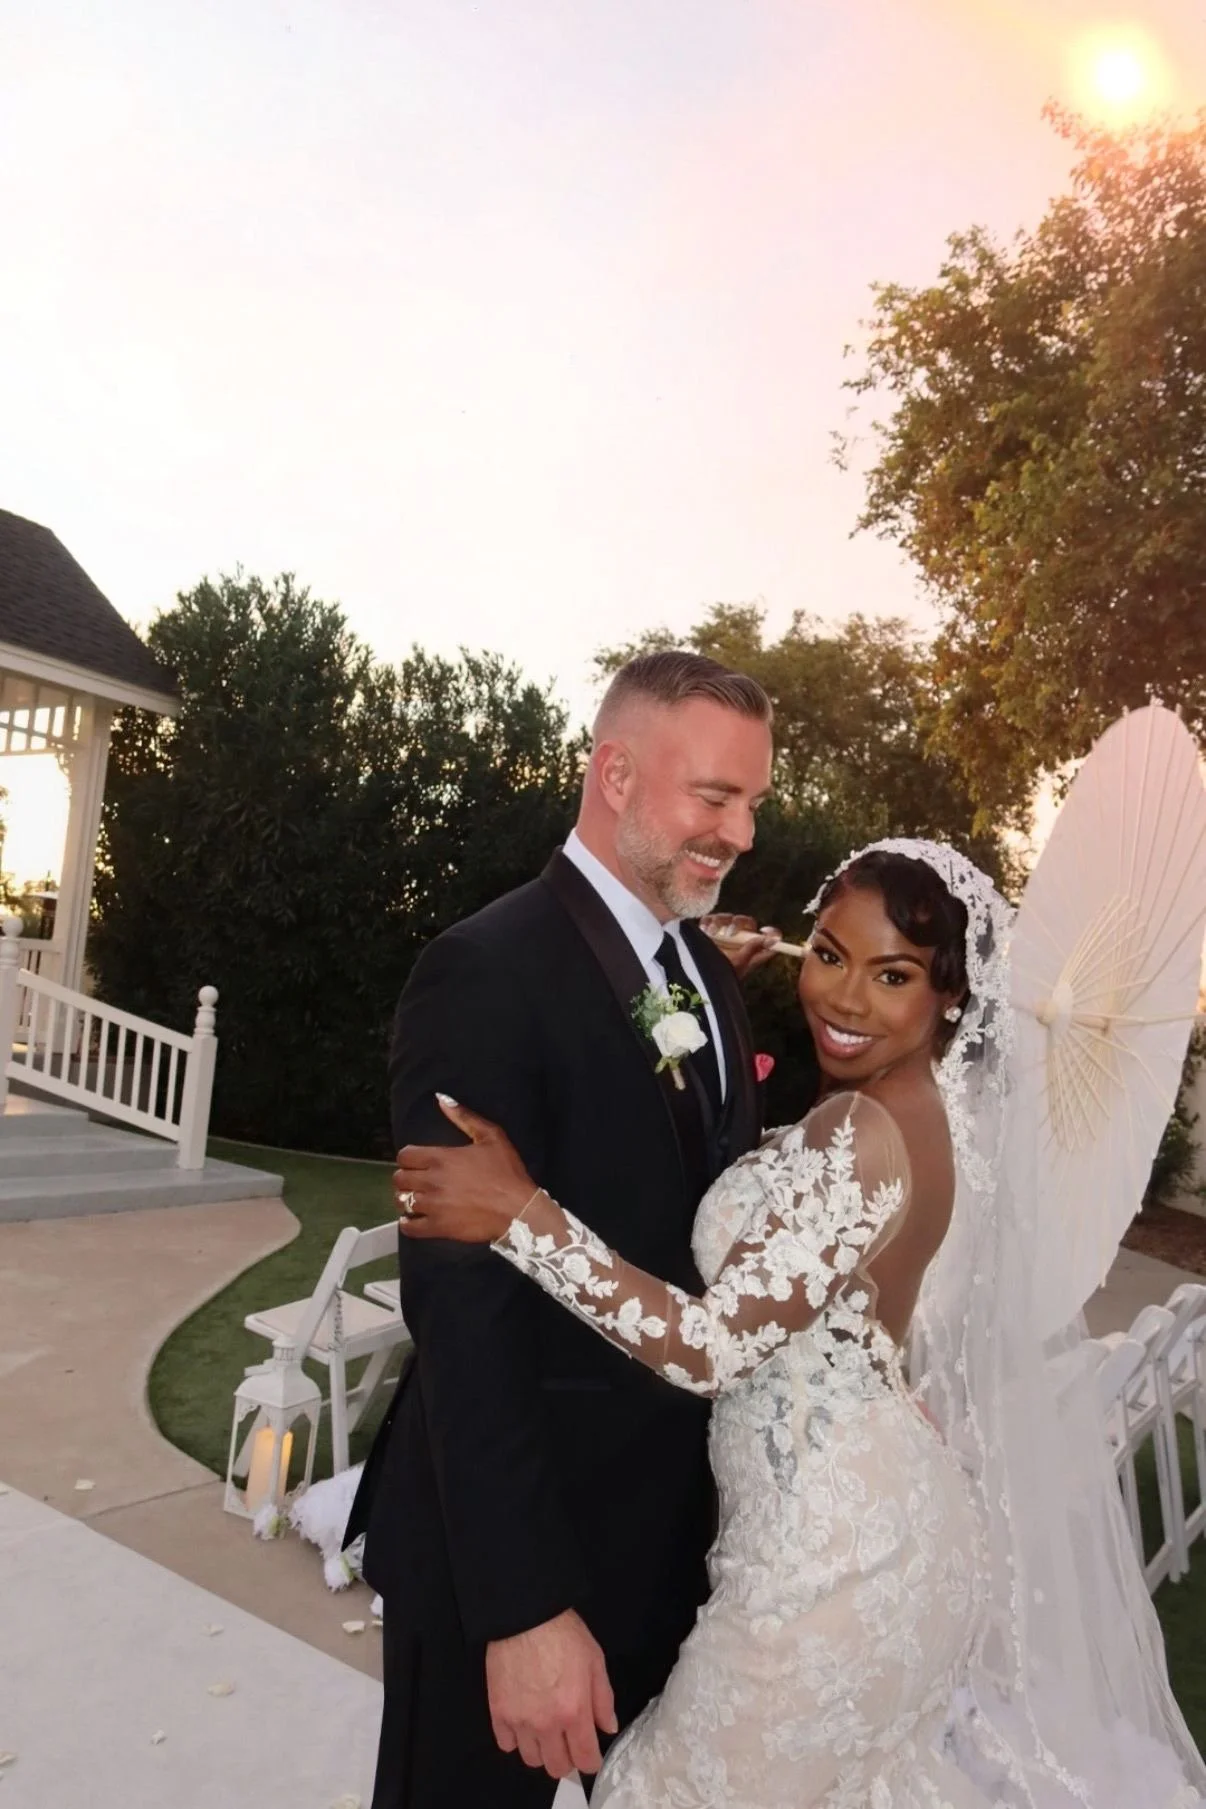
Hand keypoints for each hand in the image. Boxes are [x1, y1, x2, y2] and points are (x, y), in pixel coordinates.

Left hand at [395, 1096, 537, 1241]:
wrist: (518, 1209)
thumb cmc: (506, 1172)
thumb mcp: (491, 1136)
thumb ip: (464, 1117)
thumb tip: (442, 1099)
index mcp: (440, 1158)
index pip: (404, 1156)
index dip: (409, 1158)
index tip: (419, 1162)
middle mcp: (431, 1181)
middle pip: (399, 1178)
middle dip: (407, 1177)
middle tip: (419, 1180)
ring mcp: (432, 1206)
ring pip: (402, 1201)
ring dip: (407, 1199)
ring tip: (418, 1199)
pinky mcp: (437, 1227)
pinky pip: (409, 1227)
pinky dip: (408, 1223)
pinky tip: (415, 1219)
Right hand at [485, 1608, 616, 1778]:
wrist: (526, 1616)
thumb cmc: (564, 1635)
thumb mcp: (595, 1661)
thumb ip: (604, 1699)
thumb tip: (607, 1727)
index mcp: (574, 1713)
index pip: (585, 1760)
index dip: (591, 1761)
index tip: (591, 1754)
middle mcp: (546, 1725)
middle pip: (557, 1767)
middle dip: (567, 1759)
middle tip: (568, 1741)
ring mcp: (520, 1721)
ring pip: (531, 1760)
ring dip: (541, 1751)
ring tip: (545, 1732)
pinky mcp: (498, 1713)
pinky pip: (506, 1744)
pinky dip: (515, 1739)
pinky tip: (523, 1722)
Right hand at [701, 913, 782, 978]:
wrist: (699, 978)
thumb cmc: (720, 974)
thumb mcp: (738, 963)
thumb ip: (753, 949)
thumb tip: (770, 940)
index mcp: (750, 949)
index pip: (766, 938)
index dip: (771, 933)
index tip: (764, 930)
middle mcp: (739, 940)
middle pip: (746, 922)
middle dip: (739, 923)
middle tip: (730, 932)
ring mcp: (723, 934)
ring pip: (728, 917)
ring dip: (720, 922)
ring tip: (711, 933)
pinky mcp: (709, 931)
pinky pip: (711, 918)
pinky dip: (708, 921)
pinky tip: (705, 930)